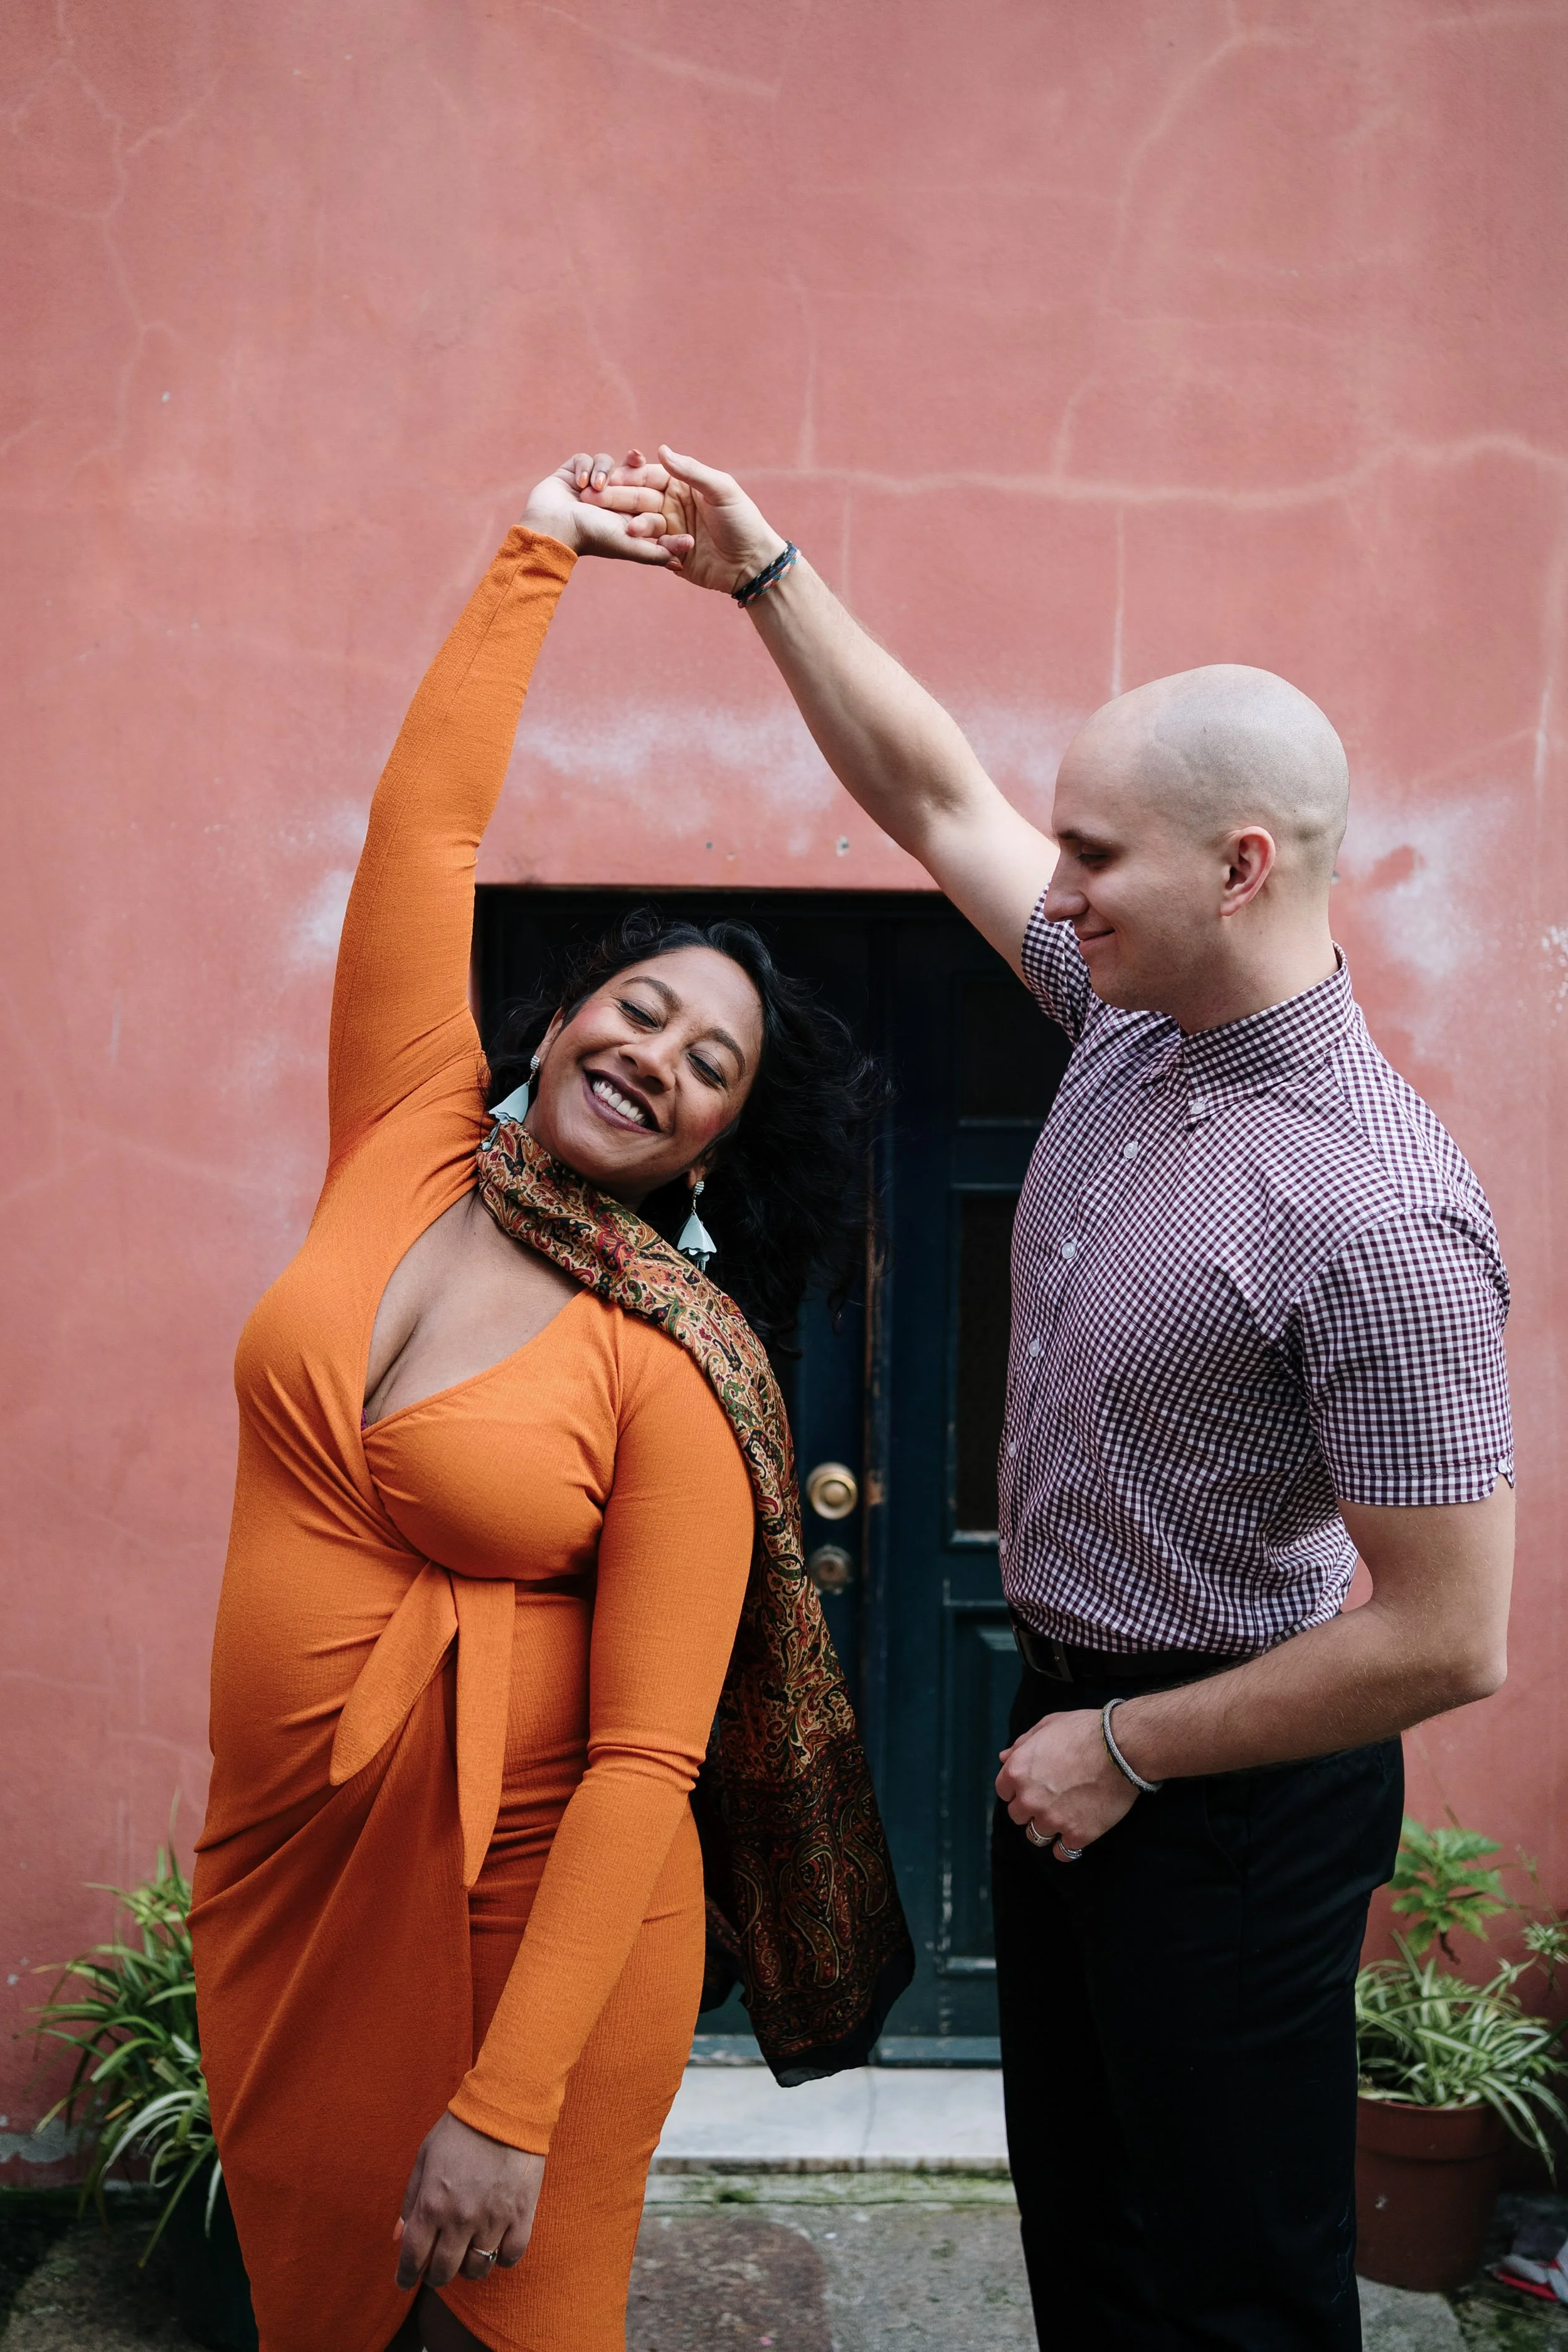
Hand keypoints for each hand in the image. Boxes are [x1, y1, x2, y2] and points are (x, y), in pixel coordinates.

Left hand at [394, 2110, 544, 2289]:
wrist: (505, 2106)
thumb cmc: (460, 2130)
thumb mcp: (425, 2158)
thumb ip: (411, 2200)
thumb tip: (399, 2237)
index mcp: (432, 2203)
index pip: (412, 2257)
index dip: (405, 2276)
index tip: (405, 2281)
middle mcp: (460, 2218)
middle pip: (443, 2271)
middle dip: (436, 2275)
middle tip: (438, 2267)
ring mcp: (493, 2219)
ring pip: (477, 2268)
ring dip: (468, 2267)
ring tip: (467, 2254)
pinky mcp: (521, 2215)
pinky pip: (510, 2256)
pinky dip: (501, 2258)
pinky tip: (495, 2246)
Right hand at [519, 450, 692, 566]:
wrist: (551, 532)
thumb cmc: (591, 539)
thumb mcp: (631, 546)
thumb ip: (658, 553)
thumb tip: (684, 558)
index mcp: (627, 513)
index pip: (646, 489)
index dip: (648, 476)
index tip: (644, 464)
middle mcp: (611, 500)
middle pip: (627, 472)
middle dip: (627, 469)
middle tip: (632, 460)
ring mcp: (590, 486)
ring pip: (607, 463)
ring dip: (602, 471)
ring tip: (592, 487)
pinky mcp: (572, 474)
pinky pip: (584, 458)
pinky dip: (584, 468)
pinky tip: (579, 484)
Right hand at [581, 445, 787, 594]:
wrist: (753, 563)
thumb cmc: (742, 522)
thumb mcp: (721, 491)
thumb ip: (691, 471)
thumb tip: (661, 450)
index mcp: (681, 485)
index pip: (649, 476)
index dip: (630, 477)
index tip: (611, 478)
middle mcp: (672, 505)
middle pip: (639, 498)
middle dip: (618, 499)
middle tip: (596, 500)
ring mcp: (669, 529)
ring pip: (642, 522)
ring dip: (632, 524)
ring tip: (627, 529)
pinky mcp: (669, 552)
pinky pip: (651, 546)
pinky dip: (643, 545)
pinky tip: (636, 544)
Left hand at [995, 1707, 1138, 1859]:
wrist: (1121, 1749)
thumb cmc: (1084, 1731)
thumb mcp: (1048, 1726)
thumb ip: (1022, 1744)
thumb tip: (1004, 1758)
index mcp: (1018, 1771)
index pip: (1004, 1791)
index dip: (1018, 1788)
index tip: (1034, 1785)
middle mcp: (1029, 1799)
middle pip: (1018, 1816)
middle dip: (1031, 1809)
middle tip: (1051, 1799)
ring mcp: (1053, 1820)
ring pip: (1037, 1837)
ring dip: (1047, 1828)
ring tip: (1064, 1816)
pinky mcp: (1077, 1834)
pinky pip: (1063, 1853)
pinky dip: (1067, 1847)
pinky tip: (1075, 1836)